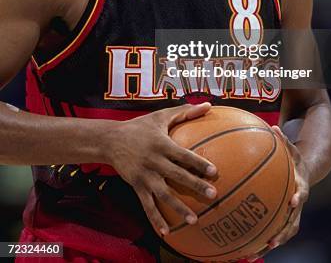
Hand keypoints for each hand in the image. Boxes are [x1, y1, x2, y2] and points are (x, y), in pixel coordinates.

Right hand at [106, 103, 217, 236]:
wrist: (111, 140)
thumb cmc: (141, 126)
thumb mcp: (161, 116)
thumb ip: (185, 112)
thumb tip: (208, 105)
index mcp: (162, 144)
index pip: (183, 154)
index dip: (198, 163)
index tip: (214, 172)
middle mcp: (154, 160)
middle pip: (177, 175)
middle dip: (195, 186)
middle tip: (212, 195)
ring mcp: (144, 175)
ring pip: (163, 194)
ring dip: (178, 207)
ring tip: (194, 219)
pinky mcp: (136, 185)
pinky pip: (147, 204)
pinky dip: (155, 219)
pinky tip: (167, 232)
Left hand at [247, 125, 309, 260]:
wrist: (305, 174)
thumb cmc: (294, 159)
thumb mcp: (292, 149)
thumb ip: (284, 140)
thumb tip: (273, 127)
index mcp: (301, 186)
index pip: (302, 193)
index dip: (298, 198)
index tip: (294, 202)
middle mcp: (297, 204)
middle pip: (293, 222)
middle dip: (283, 233)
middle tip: (272, 242)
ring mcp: (290, 213)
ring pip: (282, 233)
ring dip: (269, 244)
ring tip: (253, 254)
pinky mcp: (281, 218)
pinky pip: (270, 230)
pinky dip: (259, 241)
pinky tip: (242, 249)